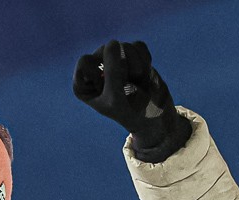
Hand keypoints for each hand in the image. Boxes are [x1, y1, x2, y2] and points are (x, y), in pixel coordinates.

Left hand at [72, 40, 191, 161]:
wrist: (156, 117)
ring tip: (138, 82)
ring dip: (136, 66)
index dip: (100, 72)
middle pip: (105, 50)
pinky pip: (138, 46)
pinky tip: (144, 75)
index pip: (85, 61)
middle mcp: (96, 70)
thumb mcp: (116, 96)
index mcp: (83, 84)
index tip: (109, 88)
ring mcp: (114, 62)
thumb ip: (111, 71)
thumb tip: (113, 42)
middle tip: (128, 85)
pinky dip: (145, 60)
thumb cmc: (130, 112)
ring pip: (124, 46)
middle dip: (122, 67)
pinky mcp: (132, 57)